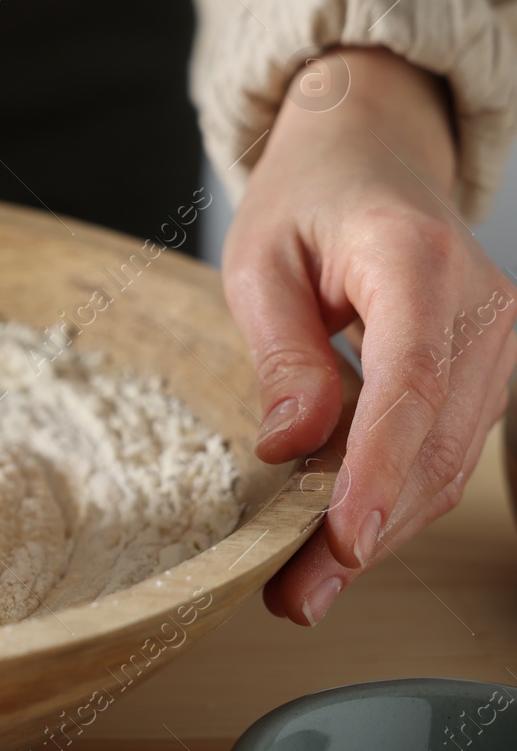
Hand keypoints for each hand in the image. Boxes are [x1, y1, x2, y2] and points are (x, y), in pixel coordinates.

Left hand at [222, 46, 516, 624]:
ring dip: (380, 528)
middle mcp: (482, 303)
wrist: (371, 154)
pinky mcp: (492, 367)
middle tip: (294, 595)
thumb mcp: (258, 260)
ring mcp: (500, 339)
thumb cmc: (308, 199)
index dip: (375, 473)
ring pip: (447, 462)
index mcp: (415, 260)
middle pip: (432, 443)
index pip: (409, 384)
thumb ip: (281, 352)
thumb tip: (291, 445)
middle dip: (365, 530)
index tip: (340, 541)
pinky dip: (394, 496)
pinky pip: (447, 448)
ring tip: (305, 584)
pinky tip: (339, 533)